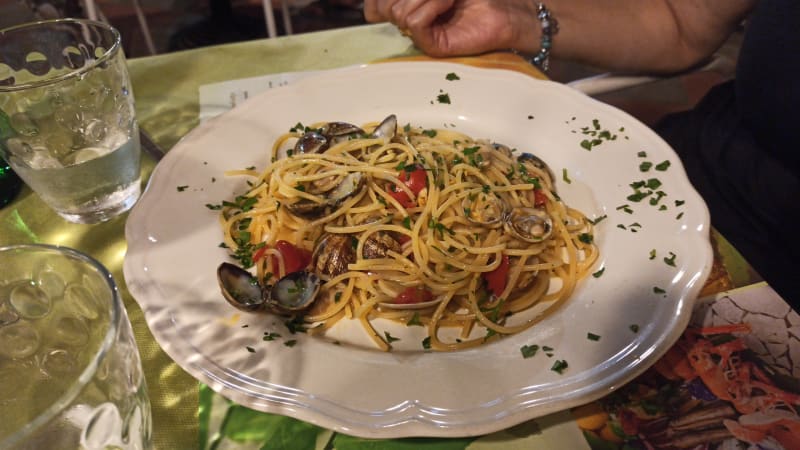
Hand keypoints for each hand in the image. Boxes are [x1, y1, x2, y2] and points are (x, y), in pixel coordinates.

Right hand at [363, 0, 540, 56]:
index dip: (378, 0)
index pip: (374, 6)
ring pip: (400, 13)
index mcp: (407, 6)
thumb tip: (374, 5)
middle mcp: (410, 22)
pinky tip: (448, 5)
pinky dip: (431, 7)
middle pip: (386, 6)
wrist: (501, 8)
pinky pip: (415, 22)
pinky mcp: (433, 46)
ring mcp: (421, 36)